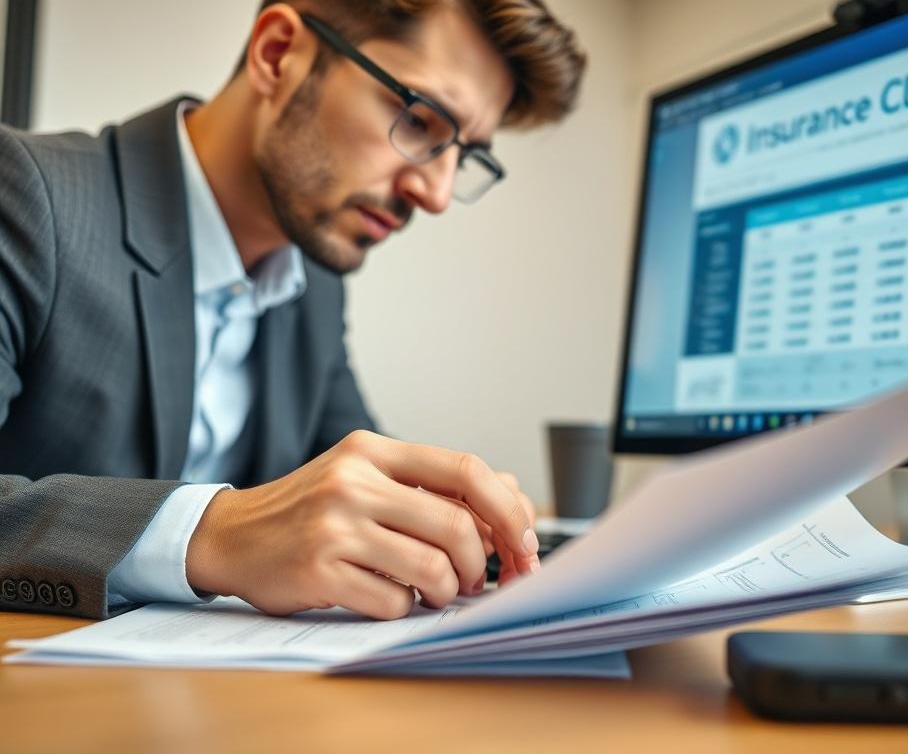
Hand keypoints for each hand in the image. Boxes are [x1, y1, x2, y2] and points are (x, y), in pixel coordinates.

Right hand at [185, 430, 540, 618]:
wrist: (231, 534)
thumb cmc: (312, 508)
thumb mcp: (366, 477)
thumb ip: (430, 486)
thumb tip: (509, 508)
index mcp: (374, 450)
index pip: (466, 469)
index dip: (509, 509)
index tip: (526, 541)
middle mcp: (354, 480)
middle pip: (458, 524)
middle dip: (485, 562)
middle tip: (482, 579)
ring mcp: (334, 525)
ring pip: (433, 567)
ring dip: (450, 590)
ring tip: (440, 591)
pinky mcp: (318, 570)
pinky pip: (393, 600)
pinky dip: (406, 607)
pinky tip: (393, 597)